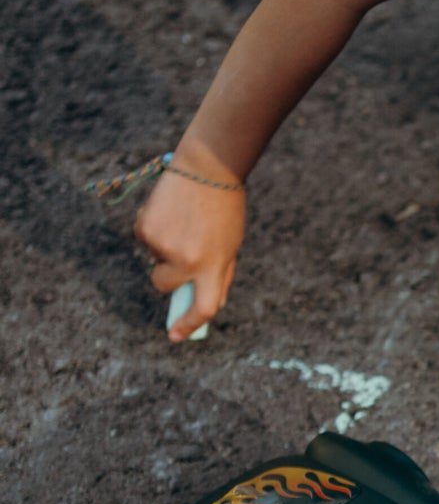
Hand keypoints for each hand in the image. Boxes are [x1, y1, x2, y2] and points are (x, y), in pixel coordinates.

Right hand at [133, 166, 245, 340]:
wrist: (208, 168)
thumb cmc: (224, 209)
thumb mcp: (230, 245)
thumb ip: (216, 274)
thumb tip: (204, 304)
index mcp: (213, 266)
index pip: (203, 307)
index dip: (189, 325)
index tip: (176, 335)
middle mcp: (186, 260)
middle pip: (165, 285)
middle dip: (169, 276)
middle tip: (183, 251)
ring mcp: (162, 245)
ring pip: (153, 259)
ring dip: (164, 247)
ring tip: (184, 221)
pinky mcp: (144, 228)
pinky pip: (144, 240)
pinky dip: (154, 230)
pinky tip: (170, 212)